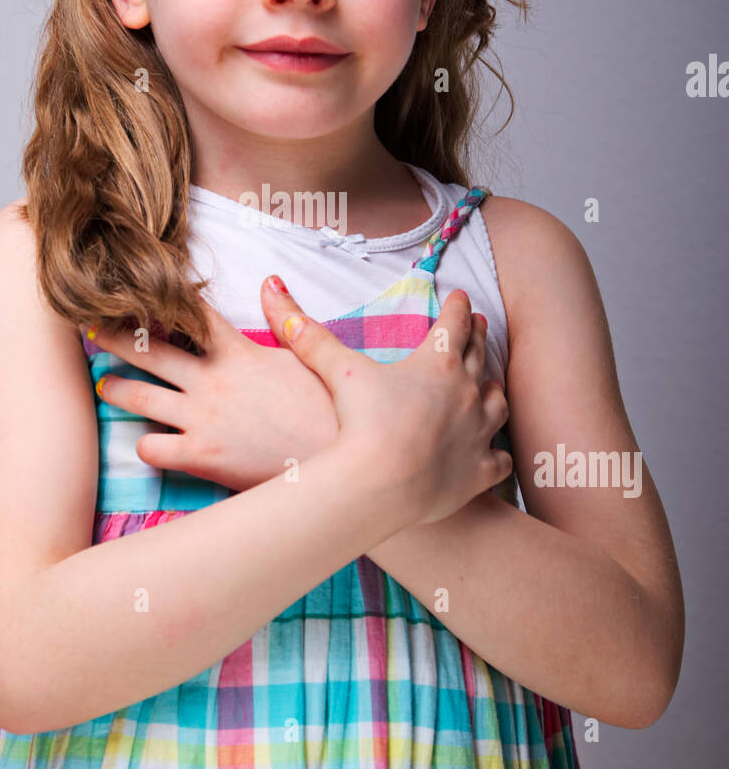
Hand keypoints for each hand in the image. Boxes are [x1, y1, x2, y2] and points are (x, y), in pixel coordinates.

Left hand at [88, 300, 338, 492]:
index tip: (137, 287)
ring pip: (140, 397)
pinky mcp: (202, 458)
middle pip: (150, 349)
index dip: (163, 297)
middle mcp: (213, 381)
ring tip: (104, 384)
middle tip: (92, 327)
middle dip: (116, 335)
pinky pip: (153, 449)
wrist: (342, 462)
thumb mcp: (311, 355)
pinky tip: (147, 444)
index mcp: (239, 352)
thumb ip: (286, 316)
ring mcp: (203, 420)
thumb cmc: (331, 409)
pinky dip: (146, 447)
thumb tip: (270, 278)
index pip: (193, 313)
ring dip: (117, 388)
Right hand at [262, 280, 512, 526]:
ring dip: (493, 391)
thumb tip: (270, 285)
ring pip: (497, 404)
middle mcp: (467, 393)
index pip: (454, 324)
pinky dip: (497, 453)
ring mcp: (478, 433)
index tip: (462, 296)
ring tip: (490, 385)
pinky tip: (494, 452)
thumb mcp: (336, 371)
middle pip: (479, 356)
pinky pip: (498, 459)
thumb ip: (307, 332)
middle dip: (479, 337)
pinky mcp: (480, 472)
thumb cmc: (360, 423)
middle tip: (480, 324)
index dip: (458, 307)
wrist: (381, 484)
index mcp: (436, 365)